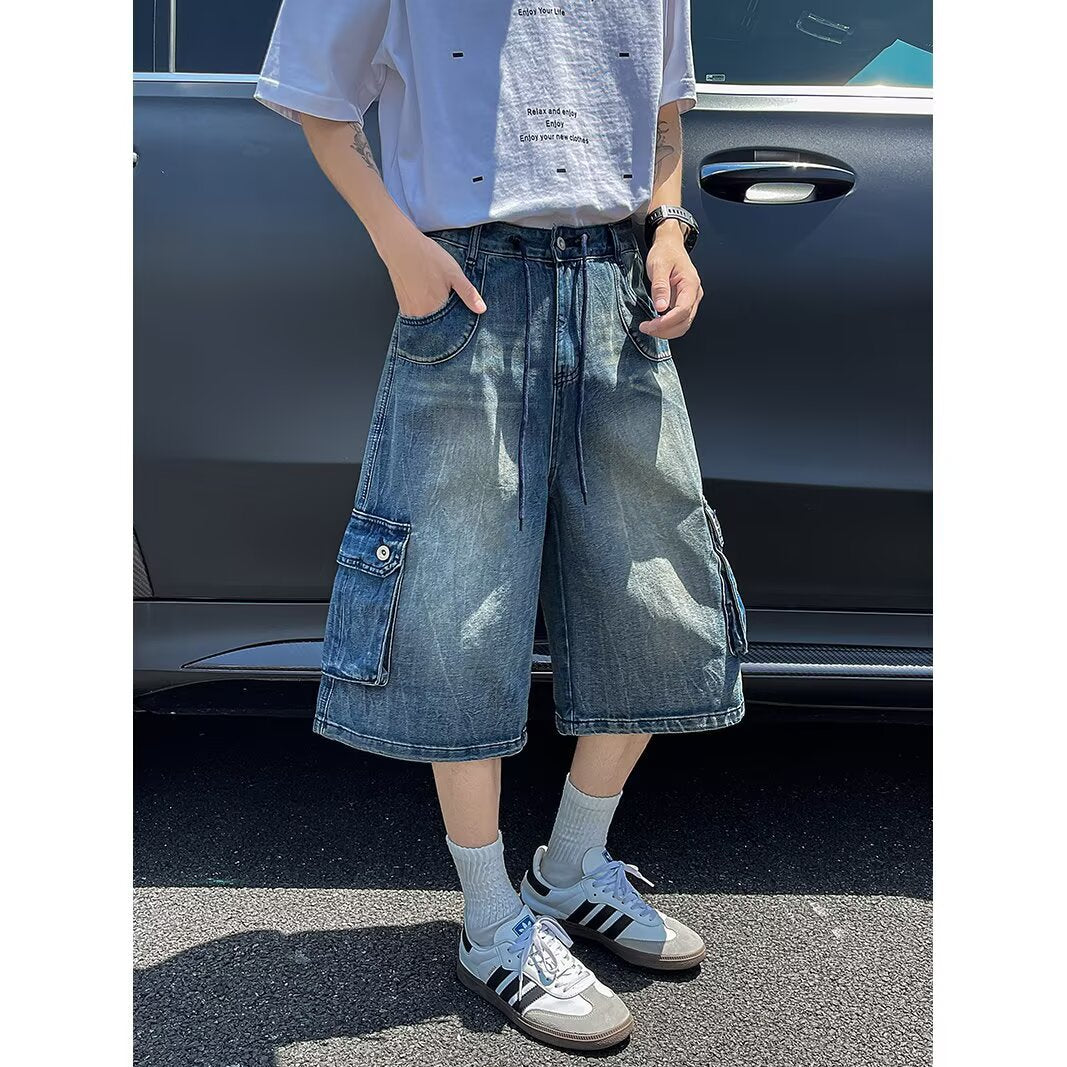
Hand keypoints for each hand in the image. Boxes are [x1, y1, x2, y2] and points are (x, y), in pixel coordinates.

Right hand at [381, 224, 486, 317]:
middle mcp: (419, 314)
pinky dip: (425, 310)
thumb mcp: (454, 273)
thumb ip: (468, 293)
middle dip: (447, 321)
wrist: (399, 245)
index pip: (451, 327)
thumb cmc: (425, 257)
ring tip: (437, 296)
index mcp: (434, 309)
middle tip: (449, 302)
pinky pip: (417, 314)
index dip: (459, 323)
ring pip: (427, 320)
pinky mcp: (402, 304)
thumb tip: (481, 309)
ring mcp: (409, 311)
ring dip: (435, 315)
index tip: (462, 315)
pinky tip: (428, 295)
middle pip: (438, 326)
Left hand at [639, 223, 702, 339]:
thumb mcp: (658, 266)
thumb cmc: (665, 252)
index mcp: (690, 284)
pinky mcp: (685, 302)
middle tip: (646, 328)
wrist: (670, 245)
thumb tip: (660, 308)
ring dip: (667, 331)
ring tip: (649, 327)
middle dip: (665, 330)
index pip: (682, 311)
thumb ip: (660, 287)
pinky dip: (668, 326)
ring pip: (684, 324)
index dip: (666, 322)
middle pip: (685, 322)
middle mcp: (695, 294)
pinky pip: (680, 320)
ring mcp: (692, 299)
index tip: (649, 326)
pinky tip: (655, 323)